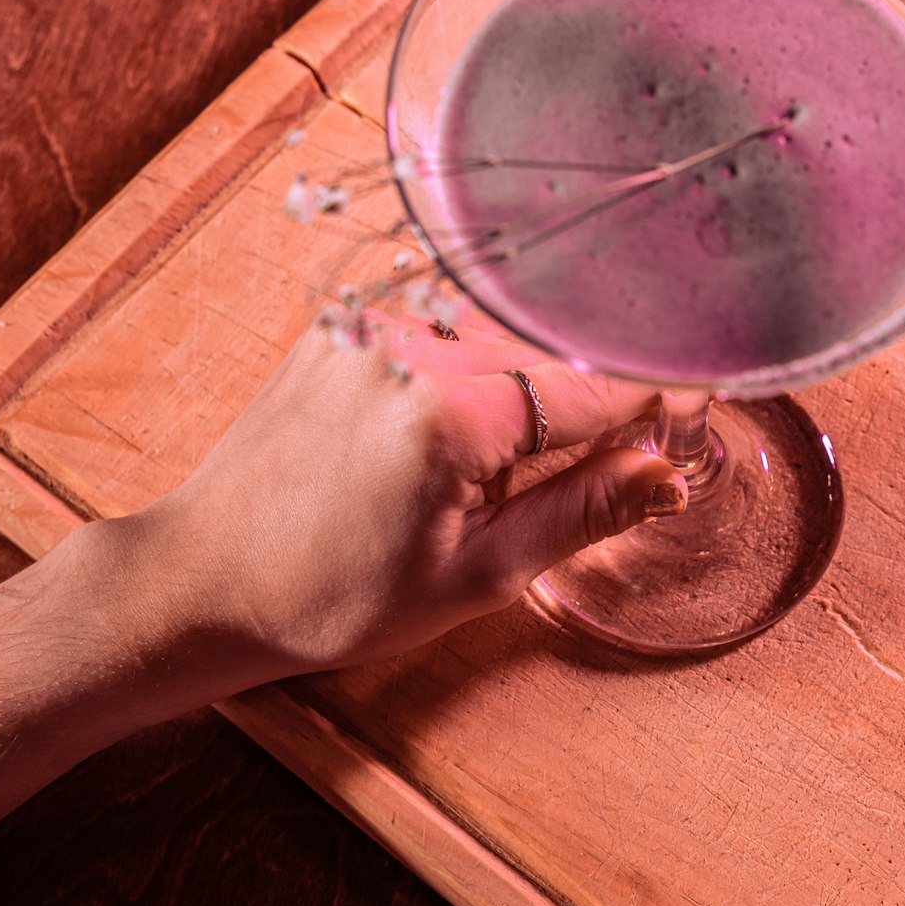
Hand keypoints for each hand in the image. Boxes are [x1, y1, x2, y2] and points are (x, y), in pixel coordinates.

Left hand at [0, 314, 684, 866]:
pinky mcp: (350, 315)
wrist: (208, 576)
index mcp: (456, 413)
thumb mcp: (474, 578)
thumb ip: (582, 512)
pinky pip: (453, 310)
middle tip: (633, 435)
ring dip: (550, 357)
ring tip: (556, 426)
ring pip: (512, 317)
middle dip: (607, 380)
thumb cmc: (331, 595)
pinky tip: (485, 400)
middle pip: (562, 335)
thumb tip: (671, 470)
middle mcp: (417, 343)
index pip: (603, 381)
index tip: (696, 414)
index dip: (660, 401)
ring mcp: (377, 319)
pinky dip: (490, 343)